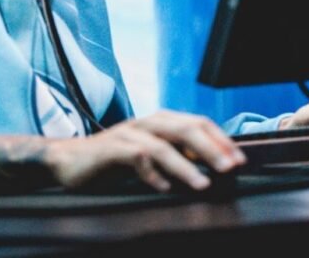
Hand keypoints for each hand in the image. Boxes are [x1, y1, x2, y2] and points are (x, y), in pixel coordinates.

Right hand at [44, 111, 244, 191]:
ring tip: (202, 184)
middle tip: (230, 168)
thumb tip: (210, 168)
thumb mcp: (150, 156)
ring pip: (164, 145)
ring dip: (186, 166)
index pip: (199, 123)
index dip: (222, 140)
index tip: (240, 160)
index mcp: (161, 121)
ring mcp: (129, 133)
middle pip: (187, 129)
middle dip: (212, 149)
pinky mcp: (111, 148)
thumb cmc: (114, 161)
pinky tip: (163, 187)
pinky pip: (137, 157)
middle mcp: (148, 122)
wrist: (68, 161)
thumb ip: (176, 157)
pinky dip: (152, 173)